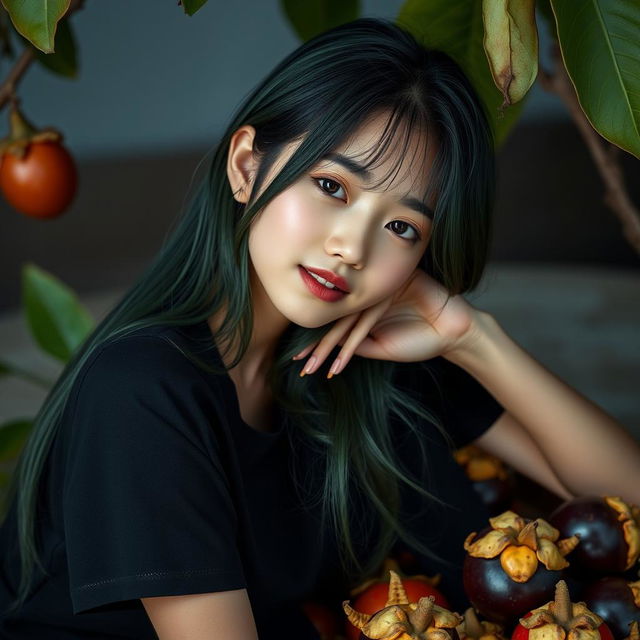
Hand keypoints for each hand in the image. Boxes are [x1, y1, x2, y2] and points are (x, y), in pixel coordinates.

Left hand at [294, 268, 481, 377]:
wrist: (454, 333)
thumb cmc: (420, 339)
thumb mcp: (382, 348)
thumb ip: (358, 346)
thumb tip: (330, 350)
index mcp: (366, 309)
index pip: (337, 325)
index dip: (318, 343)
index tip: (299, 361)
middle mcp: (369, 298)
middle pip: (338, 321)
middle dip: (318, 346)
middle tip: (300, 364)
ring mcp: (379, 292)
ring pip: (349, 320)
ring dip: (331, 345)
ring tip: (316, 365)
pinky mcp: (392, 289)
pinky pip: (368, 319)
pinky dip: (354, 342)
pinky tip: (342, 359)